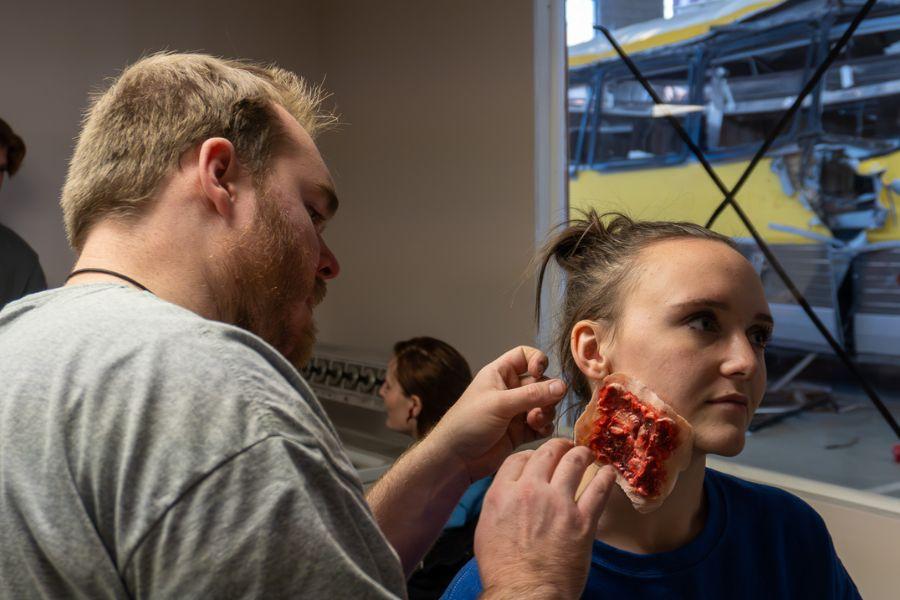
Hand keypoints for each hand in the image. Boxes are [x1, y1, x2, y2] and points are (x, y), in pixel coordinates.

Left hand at [425, 346, 565, 480]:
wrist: (456, 458)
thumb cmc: (469, 422)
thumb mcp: (500, 404)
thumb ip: (532, 395)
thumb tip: (563, 386)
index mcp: (500, 374)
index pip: (525, 356)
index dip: (538, 360)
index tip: (540, 373)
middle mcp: (510, 389)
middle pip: (541, 382)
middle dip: (547, 394)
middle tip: (542, 406)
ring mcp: (516, 411)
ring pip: (545, 404)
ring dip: (546, 412)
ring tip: (535, 421)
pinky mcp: (520, 432)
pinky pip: (542, 425)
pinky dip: (544, 427)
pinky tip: (538, 431)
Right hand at [475, 439, 615, 599]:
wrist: (524, 593)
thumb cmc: (502, 568)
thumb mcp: (486, 528)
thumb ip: (499, 504)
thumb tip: (509, 495)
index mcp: (503, 492)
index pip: (519, 458)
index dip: (532, 455)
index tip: (540, 459)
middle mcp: (531, 491)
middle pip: (548, 453)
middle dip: (559, 446)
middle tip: (567, 447)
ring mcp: (559, 504)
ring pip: (575, 463)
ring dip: (583, 454)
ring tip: (588, 454)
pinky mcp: (583, 521)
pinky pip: (599, 489)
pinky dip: (605, 477)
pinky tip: (609, 473)